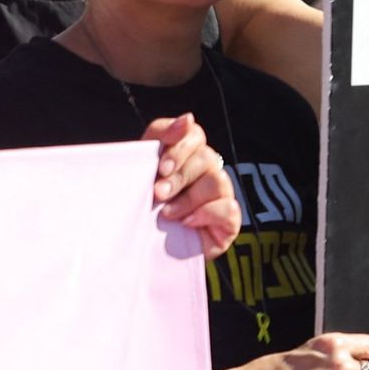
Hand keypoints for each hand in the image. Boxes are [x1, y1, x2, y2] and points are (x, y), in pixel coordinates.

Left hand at [144, 113, 240, 254]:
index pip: (195, 134)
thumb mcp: (142, 171)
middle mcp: (208, 171)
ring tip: (166, 215)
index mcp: (187, 155)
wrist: (140, 251)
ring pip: (217, 181)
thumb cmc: (141, 208)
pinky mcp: (229, 221)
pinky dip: (206, 214)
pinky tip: (187, 223)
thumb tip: (188, 118)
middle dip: (179, 176)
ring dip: (188, 199)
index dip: (180, 146)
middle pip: (206, 157)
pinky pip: (228, 207)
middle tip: (157, 194)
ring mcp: (221, 195)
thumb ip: (159, 138)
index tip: (160, 168)